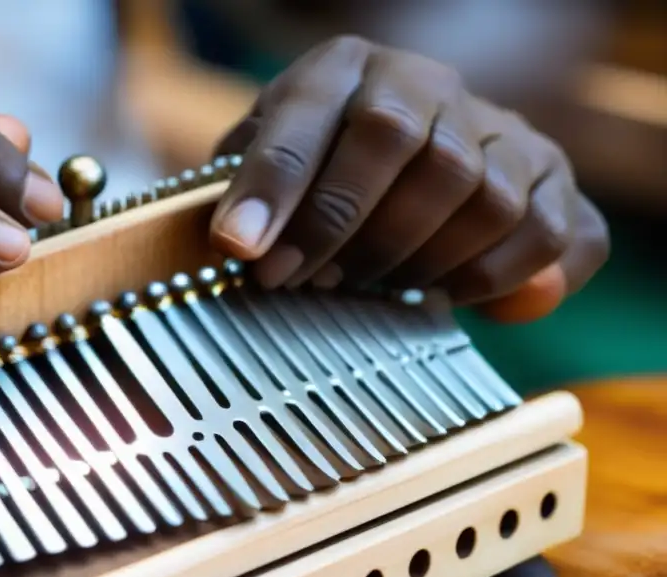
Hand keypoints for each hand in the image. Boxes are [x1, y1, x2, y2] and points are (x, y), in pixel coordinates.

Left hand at [209, 36, 608, 323]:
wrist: (407, 138)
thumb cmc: (316, 163)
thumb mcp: (258, 160)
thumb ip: (237, 191)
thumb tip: (235, 242)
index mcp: (344, 69)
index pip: (311, 116)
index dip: (275, 187)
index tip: (241, 249)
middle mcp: (427, 83)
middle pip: (399, 144)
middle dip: (343, 229)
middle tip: (304, 280)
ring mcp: (497, 126)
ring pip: (481, 194)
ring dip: (418, 260)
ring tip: (371, 288)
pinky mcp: (551, 172)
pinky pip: (548, 231)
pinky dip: (497, 277)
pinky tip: (445, 295)